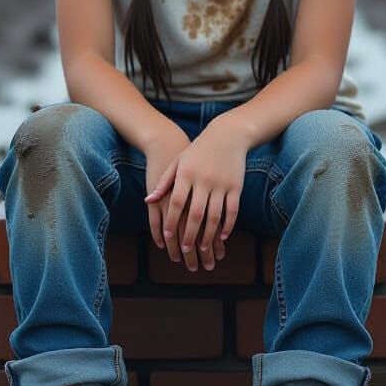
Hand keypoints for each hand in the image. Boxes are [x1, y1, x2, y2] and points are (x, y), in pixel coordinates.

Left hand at [144, 115, 246, 270]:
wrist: (227, 135)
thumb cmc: (198, 150)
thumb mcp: (178, 161)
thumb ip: (164, 182)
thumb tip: (148, 201)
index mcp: (187, 173)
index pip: (177, 202)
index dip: (172, 221)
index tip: (168, 238)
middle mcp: (204, 180)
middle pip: (196, 213)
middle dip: (190, 234)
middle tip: (185, 250)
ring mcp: (222, 184)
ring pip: (215, 216)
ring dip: (209, 235)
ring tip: (203, 249)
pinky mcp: (236, 186)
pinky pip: (232, 210)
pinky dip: (228, 225)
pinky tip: (222, 237)